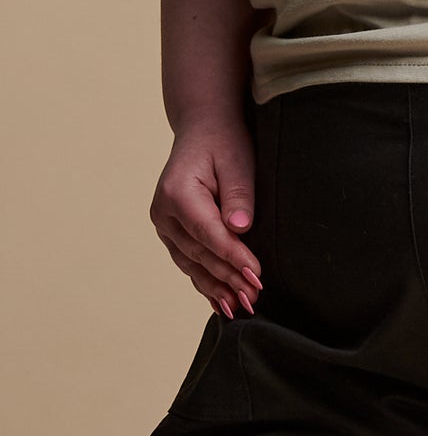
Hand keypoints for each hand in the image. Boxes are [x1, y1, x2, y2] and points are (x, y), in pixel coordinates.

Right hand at [148, 112, 263, 317]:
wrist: (203, 128)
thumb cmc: (224, 141)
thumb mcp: (237, 159)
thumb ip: (238, 194)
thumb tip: (239, 229)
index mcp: (177, 193)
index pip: (209, 233)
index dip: (233, 257)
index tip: (257, 276)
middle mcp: (163, 212)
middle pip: (200, 253)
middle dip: (229, 278)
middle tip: (254, 298)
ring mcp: (163, 224)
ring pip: (192, 263)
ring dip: (217, 287)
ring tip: (242, 307)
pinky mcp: (171, 232)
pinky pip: (188, 261)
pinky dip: (206, 282)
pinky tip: (222, 302)